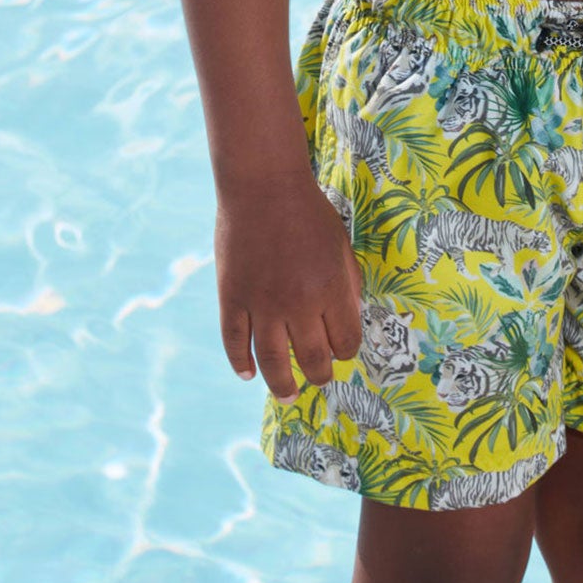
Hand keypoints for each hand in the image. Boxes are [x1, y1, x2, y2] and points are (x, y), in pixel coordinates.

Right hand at [214, 170, 364, 399]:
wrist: (263, 186)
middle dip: (319, 375)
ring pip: (272, 363)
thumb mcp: (341, 244)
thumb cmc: (309, 212)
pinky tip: (248, 375)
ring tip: (288, 396)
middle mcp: (298, 304)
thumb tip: (349, 320)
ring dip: (282, 386)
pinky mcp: (233, 299)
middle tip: (318, 380)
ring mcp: (262, 304)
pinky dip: (241, 364)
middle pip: (312, 360)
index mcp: (331, 289)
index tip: (341, 351)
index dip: (345, 351)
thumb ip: (347, 283)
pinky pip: (235, 344)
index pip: (345, 341)